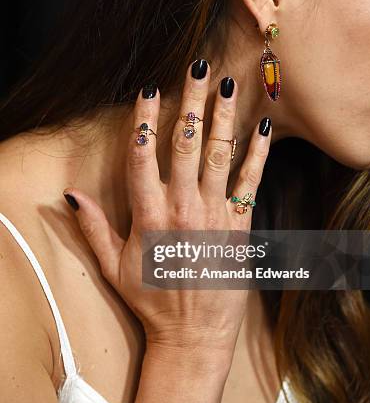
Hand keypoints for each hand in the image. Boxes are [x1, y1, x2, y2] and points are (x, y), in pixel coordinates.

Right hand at [63, 59, 271, 361]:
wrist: (193, 335)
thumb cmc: (151, 300)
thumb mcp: (113, 267)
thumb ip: (95, 228)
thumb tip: (72, 195)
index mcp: (147, 216)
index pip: (142, 156)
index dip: (144, 120)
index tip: (148, 89)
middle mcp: (181, 208)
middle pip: (184, 144)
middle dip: (191, 101)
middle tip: (198, 67)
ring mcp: (213, 215)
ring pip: (218, 155)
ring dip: (223, 117)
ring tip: (229, 83)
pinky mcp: (239, 227)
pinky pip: (249, 184)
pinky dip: (258, 155)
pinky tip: (264, 129)